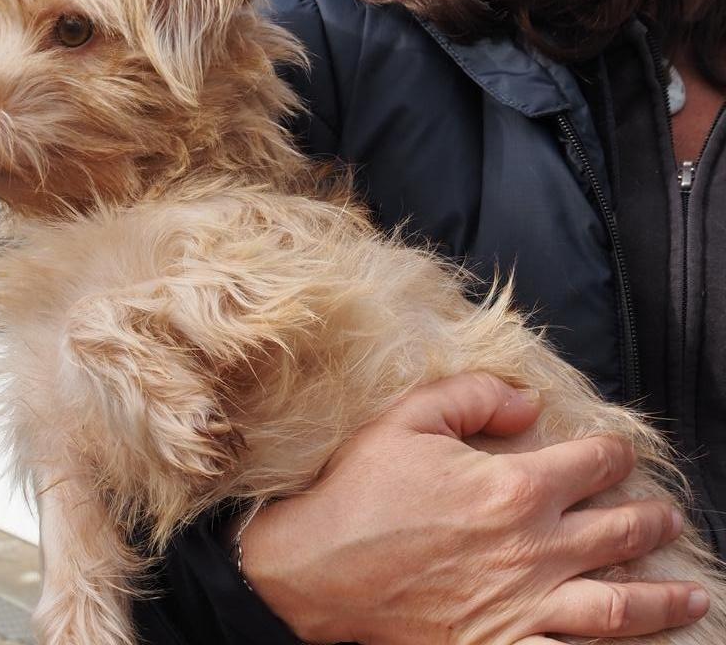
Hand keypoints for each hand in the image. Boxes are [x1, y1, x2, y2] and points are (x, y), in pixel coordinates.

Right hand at [239, 373, 709, 644]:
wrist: (315, 568)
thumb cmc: (359, 491)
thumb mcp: (407, 418)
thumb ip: (475, 396)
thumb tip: (528, 402)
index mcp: (513, 488)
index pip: (590, 465)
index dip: (613, 455)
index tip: (619, 453)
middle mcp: (533, 549)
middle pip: (616, 533)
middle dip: (649, 521)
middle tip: (666, 517)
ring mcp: (523, 607)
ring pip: (618, 606)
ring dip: (662, 599)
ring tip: (690, 594)